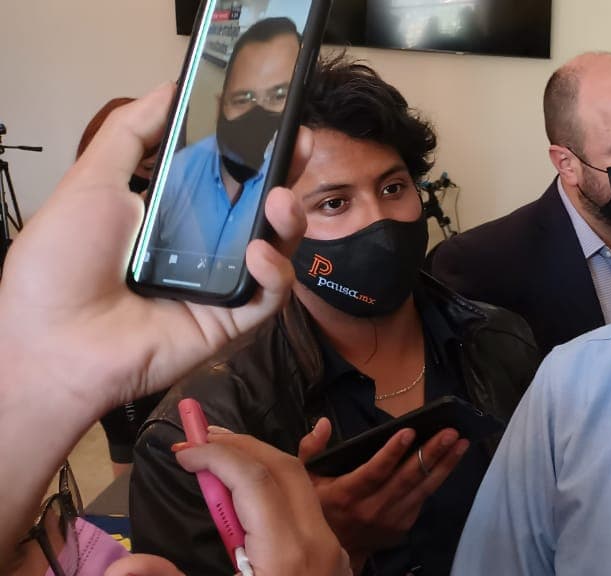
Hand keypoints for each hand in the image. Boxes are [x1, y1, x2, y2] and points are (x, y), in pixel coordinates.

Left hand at [0, 82, 310, 415]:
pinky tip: (258, 254)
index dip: (252, 149)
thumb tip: (169, 90)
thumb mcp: (90, 181)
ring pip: (276, 246)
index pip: (225, 174)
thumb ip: (131, 132)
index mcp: (170, 212)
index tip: (272, 120)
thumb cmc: (59, 269)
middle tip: (299, 144)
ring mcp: (219, 283)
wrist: (53, 344)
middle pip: (261, 206)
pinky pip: (269, 294)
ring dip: (287, 219)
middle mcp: (200, 246)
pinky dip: (273, 271)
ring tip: (280, 200)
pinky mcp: (232, 320)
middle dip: (286, 174)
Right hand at [106, 431, 351, 575]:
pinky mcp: (333, 563)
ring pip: (302, 487)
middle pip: (285, 471)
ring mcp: (332, 553)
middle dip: (240, 447)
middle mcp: (319, 545)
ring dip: (259, 464)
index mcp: (287, 556)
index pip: (255, 480)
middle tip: (196, 440)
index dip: (216, 455)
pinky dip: (274, 490)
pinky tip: (244, 497)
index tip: (180, 452)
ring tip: (215, 458)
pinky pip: (307, 509)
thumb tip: (123, 564)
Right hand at [296, 418, 469, 570]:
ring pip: (423, 488)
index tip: (409, 431)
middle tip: (449, 431)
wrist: (335, 550)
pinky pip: (424, 497)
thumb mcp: (306, 480)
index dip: (392, 452)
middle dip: (431, 453)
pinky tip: (452, 459)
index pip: (374, 472)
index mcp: (348, 494)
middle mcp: (372, 508)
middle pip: (406, 478)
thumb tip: (323, 423)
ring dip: (444, 464)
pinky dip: (439, 477)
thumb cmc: (321, 507)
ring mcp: (392, 518)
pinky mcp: (404, 524)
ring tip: (461, 442)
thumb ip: (311, 450)